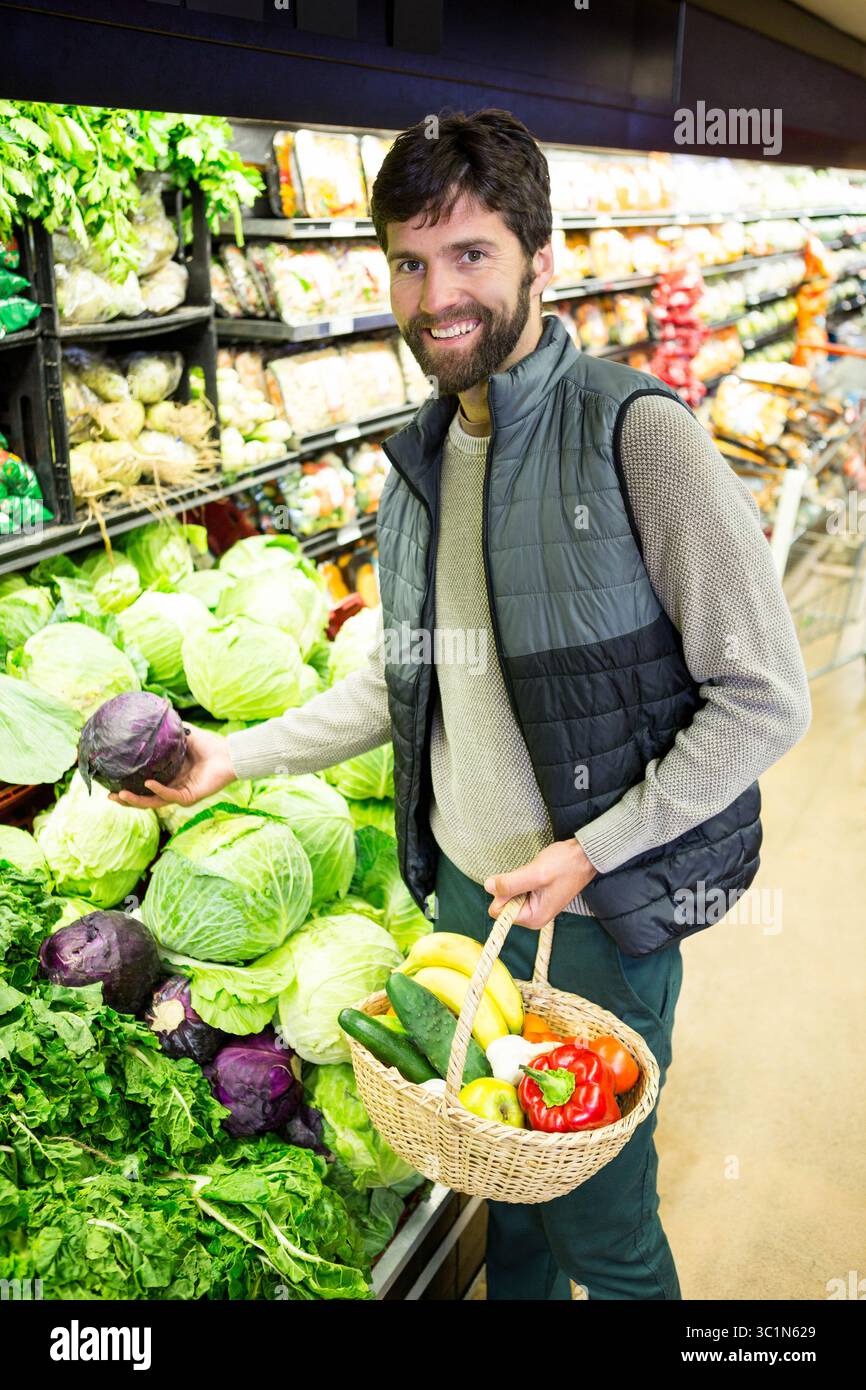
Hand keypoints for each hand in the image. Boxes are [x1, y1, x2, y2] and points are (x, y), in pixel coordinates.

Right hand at [107, 725, 237, 810]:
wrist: (228, 753)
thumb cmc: (208, 744)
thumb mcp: (181, 735)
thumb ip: (165, 730)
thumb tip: (147, 715)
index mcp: (167, 776)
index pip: (142, 785)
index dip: (126, 786)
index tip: (108, 783)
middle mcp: (171, 788)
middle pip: (144, 799)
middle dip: (125, 800)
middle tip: (109, 796)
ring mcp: (180, 794)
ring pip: (153, 802)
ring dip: (136, 800)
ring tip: (119, 795)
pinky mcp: (189, 797)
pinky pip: (170, 795)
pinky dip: (158, 790)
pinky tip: (148, 784)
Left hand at [484, 839, 597, 929]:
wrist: (584, 856)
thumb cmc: (565, 865)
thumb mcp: (535, 873)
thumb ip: (510, 883)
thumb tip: (488, 887)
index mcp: (533, 918)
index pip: (498, 912)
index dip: (502, 894)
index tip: (518, 880)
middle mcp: (533, 916)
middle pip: (503, 903)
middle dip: (510, 886)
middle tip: (529, 875)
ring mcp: (535, 906)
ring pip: (509, 894)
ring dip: (517, 880)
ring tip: (535, 873)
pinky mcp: (536, 895)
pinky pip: (517, 888)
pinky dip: (522, 878)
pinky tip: (536, 872)